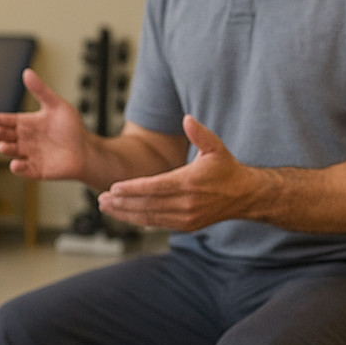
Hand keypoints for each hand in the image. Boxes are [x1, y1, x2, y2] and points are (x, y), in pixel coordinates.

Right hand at [0, 69, 90, 180]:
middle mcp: (25, 139)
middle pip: (7, 136)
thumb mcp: (56, 105)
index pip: (8, 120)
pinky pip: (24, 169)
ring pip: (13, 152)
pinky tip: (15, 164)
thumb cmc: (72, 128)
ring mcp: (29, 154)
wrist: (86, 151)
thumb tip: (27, 72)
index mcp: (27, 123)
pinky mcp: (36, 169)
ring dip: (6, 149)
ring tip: (3, 146)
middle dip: (0, 134)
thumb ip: (41, 91)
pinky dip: (19, 168)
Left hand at [97, 116, 258, 230]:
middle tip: (100, 199)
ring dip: (125, 213)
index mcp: (190, 182)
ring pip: (149, 217)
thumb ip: (199, 133)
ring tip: (105, 207)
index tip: (113, 188)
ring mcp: (186, 217)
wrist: (245, 196)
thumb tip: (186, 119)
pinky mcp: (186, 226)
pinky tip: (123, 214)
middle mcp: (187, 202)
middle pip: (147, 204)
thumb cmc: (227, 169)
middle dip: (122, 203)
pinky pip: (157, 223)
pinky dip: (138, 219)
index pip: (155, 187)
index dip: (132, 188)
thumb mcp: (216, 147)